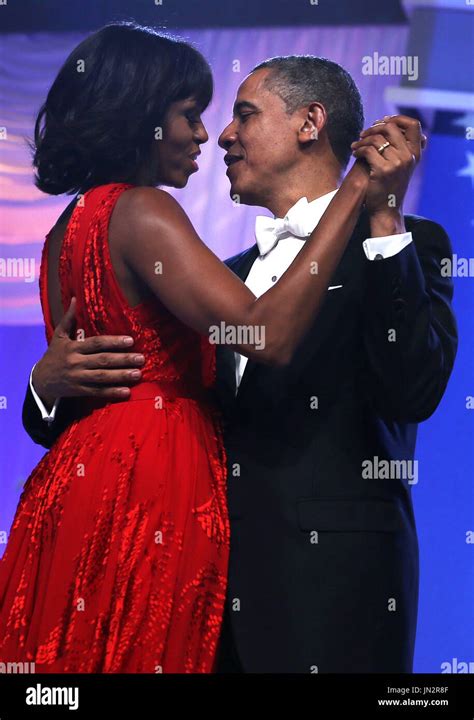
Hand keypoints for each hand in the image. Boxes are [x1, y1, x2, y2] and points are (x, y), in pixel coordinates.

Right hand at [32, 298, 144, 405]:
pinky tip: (126, 391)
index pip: (96, 343)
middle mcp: (76, 362)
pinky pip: (98, 392)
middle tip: (141, 358)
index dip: (113, 342)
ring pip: (102, 377)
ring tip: (138, 374)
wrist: (41, 380)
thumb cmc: (54, 355)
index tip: (130, 341)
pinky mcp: (79, 391)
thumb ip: (69, 319)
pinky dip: (112, 392)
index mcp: (73, 347)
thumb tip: (75, 298)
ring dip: (121, 376)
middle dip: (123, 359)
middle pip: (102, 360)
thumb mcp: (59, 336)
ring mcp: (78, 377)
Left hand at [350, 114, 426, 233]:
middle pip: (391, 127)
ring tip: (356, 145)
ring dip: (362, 140)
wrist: (386, 209)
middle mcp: (409, 157)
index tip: (382, 122)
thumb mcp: (404, 165)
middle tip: (364, 134)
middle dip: (374, 128)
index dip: (397, 119)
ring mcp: (397, 163)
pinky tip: (354, 153)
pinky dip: (358, 150)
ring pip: (377, 139)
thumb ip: (403, 146)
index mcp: (415, 153)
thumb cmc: (391, 186)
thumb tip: (394, 123)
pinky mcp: (382, 171)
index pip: (413, 125)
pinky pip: (368, 150)